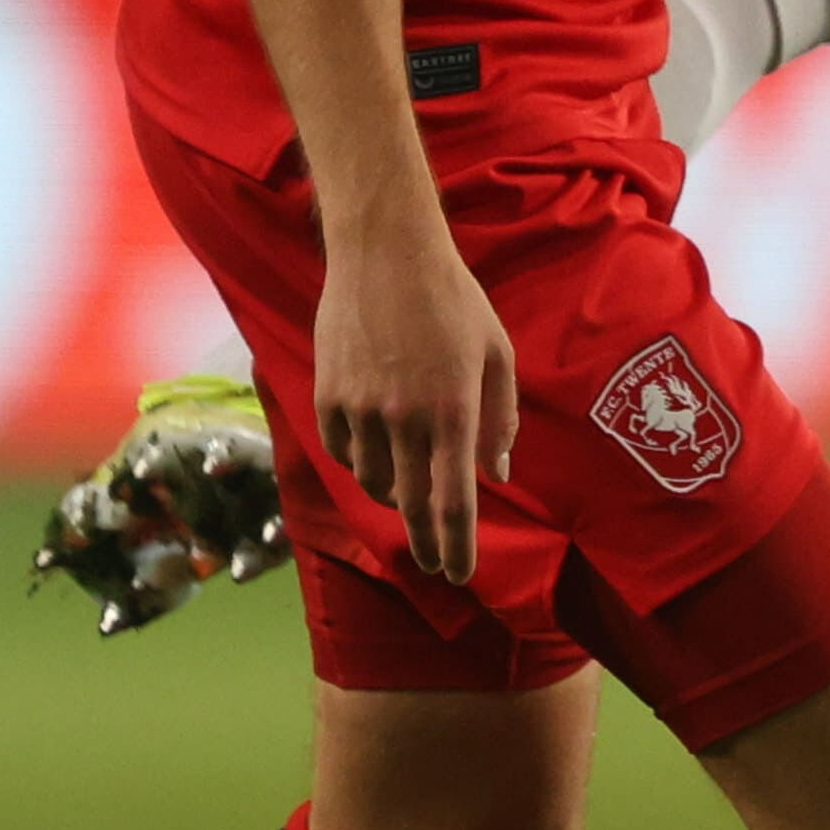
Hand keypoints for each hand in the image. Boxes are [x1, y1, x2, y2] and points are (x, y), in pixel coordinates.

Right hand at [312, 220, 513, 583]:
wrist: (385, 255)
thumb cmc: (454, 301)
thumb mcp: (498, 354)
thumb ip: (501, 418)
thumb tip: (498, 473)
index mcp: (454, 412)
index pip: (454, 502)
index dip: (456, 546)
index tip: (458, 574)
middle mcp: (404, 419)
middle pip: (411, 505)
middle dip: (426, 541)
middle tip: (435, 561)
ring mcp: (360, 410)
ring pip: (372, 482)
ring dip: (393, 499)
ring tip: (409, 496)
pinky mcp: (328, 396)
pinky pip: (343, 452)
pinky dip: (361, 464)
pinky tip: (376, 457)